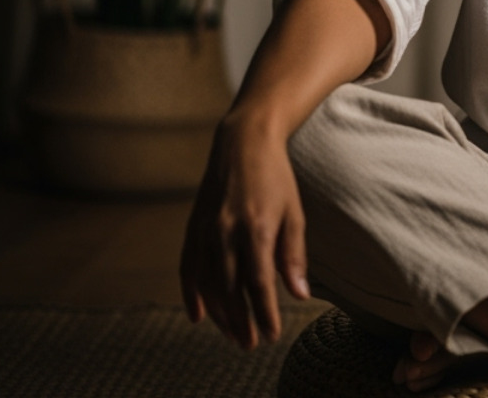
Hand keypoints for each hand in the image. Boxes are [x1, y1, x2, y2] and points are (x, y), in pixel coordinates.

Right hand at [180, 115, 311, 347]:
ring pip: (207, 283)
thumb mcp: (294, 213)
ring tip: (233, 334)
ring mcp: (204, 230)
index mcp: (255, 227)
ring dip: (218, 314)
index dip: (264, 313)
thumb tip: (300, 295)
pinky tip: (198, 316)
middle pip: (229, 289)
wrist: (241, 143)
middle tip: (251, 344)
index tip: (272, 334)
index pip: (258, 283)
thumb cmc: (276, 178)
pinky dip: (191, 294)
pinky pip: (188, 268)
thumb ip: (293, 255)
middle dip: (240, 321)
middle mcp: (225, 231)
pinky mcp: (192, 227)